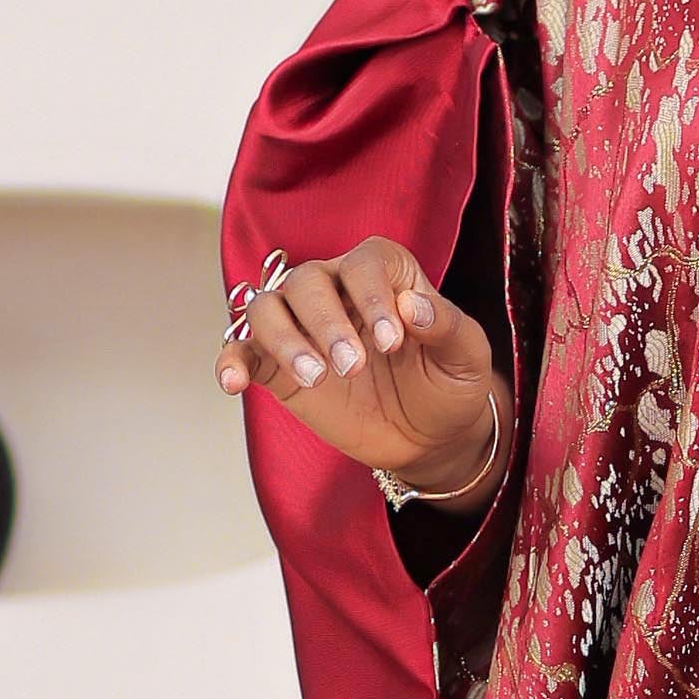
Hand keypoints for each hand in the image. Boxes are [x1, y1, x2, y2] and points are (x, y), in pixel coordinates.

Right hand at [217, 243, 503, 499]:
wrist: (427, 435)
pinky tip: (233, 384)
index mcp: (385, 273)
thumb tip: (412, 305)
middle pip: (307, 281)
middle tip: (352, 368)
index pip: (365, 263)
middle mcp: (336, 288)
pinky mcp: (278, 366)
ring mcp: (302, 325)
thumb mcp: (466, 357)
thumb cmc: (448, 383)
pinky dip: (231, 361)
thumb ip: (445, 326)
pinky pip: (243, 351)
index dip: (373, 296)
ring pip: (267, 308)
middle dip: (326, 323)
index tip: (390, 342)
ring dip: (282, 339)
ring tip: (315, 379)